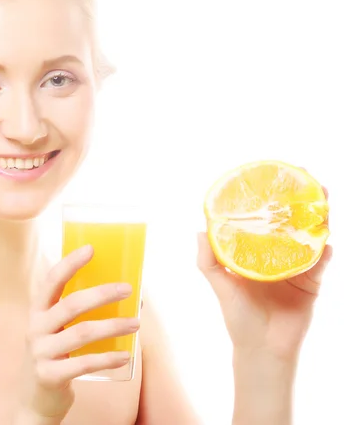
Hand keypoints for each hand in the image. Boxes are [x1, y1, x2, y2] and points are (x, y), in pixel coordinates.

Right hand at [18, 245, 138, 422]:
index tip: (91, 249)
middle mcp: (36, 328)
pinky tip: (125, 355)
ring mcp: (40, 352)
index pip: (52, 281)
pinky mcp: (49, 375)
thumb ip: (76, 313)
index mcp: (38, 311)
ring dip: (112, 326)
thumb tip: (123, 294)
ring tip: (136, 324)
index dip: (70, 263)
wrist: (35, 400)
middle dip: (102, 294)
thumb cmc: (55, 356)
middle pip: (71, 305)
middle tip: (128, 289)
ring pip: (81, 333)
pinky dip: (107, 358)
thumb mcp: (56, 330)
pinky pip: (83, 363)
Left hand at [197, 184, 331, 359]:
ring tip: (323, 198)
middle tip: (308, 177)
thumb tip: (199, 228)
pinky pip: (320, 264)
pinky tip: (325, 241)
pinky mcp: (312, 283)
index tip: (273, 175)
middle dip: (301, 199)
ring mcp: (296, 267)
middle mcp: (277, 254)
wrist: (262, 349)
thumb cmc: (238, 317)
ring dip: (319, 217)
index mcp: (255, 251)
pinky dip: (324, 251)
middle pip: (292, 221)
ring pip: (310, 236)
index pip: (264, 218)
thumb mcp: (219, 284)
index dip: (270, 198)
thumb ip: (207, 258)